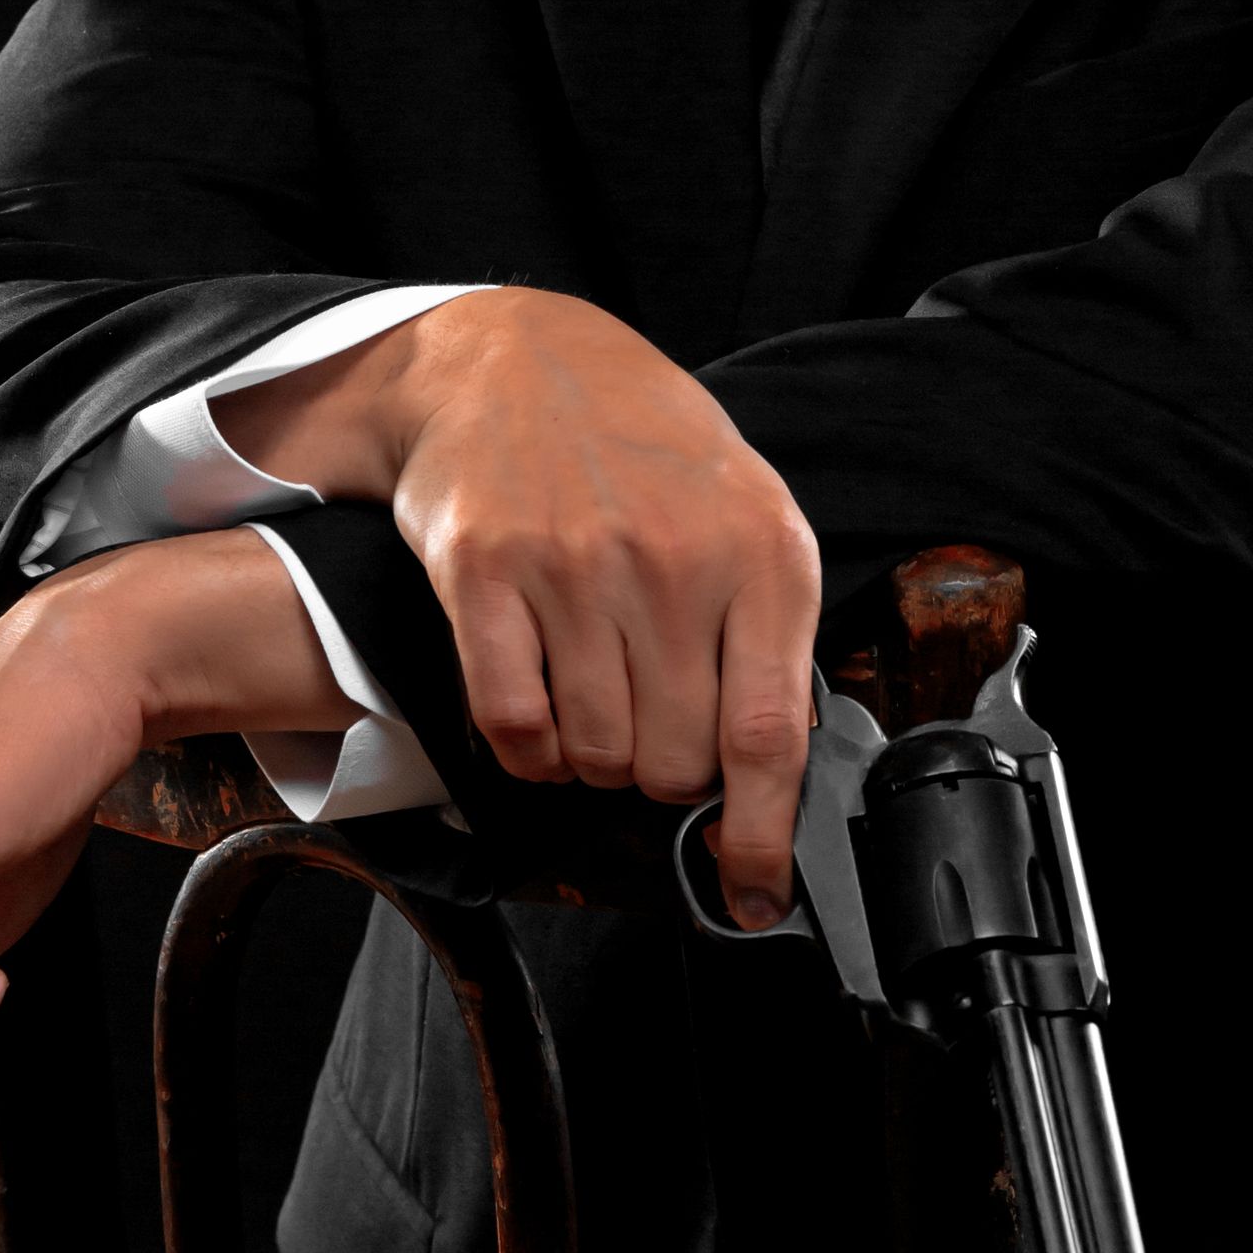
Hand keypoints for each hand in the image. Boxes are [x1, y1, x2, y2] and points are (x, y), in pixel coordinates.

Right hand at [240, 290, 819, 928]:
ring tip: (595, 698)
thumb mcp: (748, 514)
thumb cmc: (647, 449)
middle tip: (652, 723)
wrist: (517, 359)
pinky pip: (512, 725)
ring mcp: (571, 566)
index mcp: (759, 551)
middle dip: (664, 775)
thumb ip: (768, 638)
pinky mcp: (483, 573)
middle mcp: (669, 560)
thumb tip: (769, 786)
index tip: (755, 893)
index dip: (762, 837)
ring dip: (595, 760)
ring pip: (594, 756)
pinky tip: (542, 710)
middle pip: (672, 764)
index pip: (767, 737)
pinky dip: (529, 751)